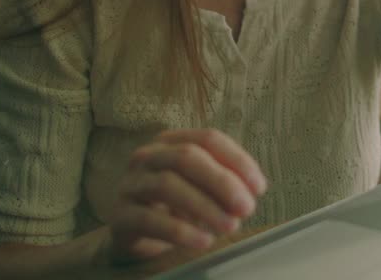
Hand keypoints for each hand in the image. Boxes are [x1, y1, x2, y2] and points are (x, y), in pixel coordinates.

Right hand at [104, 128, 267, 263]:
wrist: (133, 234)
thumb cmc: (174, 206)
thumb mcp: (201, 189)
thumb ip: (225, 183)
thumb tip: (252, 191)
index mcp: (171, 142)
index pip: (208, 138)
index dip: (237, 161)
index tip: (259, 188)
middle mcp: (148, 156)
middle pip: (187, 156)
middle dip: (222, 181)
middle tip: (246, 207)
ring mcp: (131, 184)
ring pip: (167, 184)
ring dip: (204, 206)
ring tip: (229, 226)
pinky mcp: (120, 216)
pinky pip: (149, 219)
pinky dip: (180, 231)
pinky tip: (204, 241)